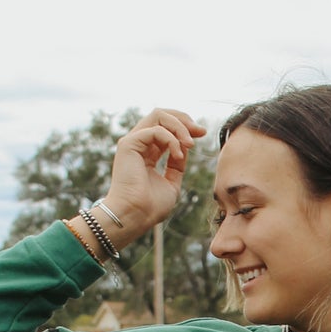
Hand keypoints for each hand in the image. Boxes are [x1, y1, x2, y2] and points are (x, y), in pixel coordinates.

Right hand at [101, 109, 206, 244]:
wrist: (135, 216)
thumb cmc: (151, 207)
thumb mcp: (172, 182)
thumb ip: (177, 164)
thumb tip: (186, 145)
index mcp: (147, 152)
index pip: (166, 127)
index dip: (185, 126)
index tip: (202, 134)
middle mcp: (139, 144)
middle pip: (161, 115)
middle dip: (184, 120)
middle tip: (200, 132)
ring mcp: (133, 142)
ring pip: (158, 115)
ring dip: (179, 127)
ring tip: (190, 144)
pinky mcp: (128, 144)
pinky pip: (156, 130)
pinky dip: (171, 140)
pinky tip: (178, 154)